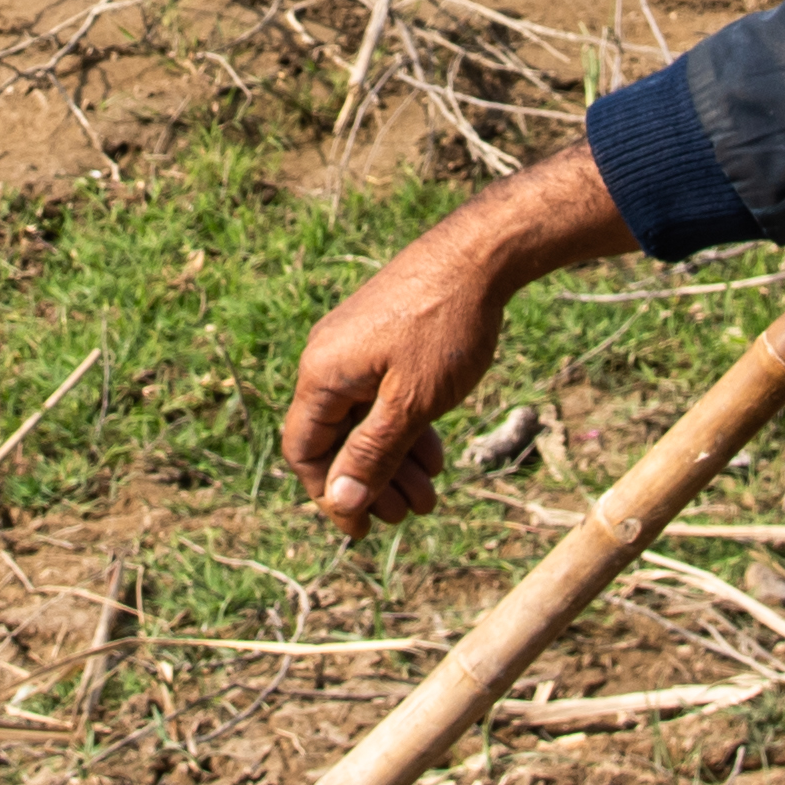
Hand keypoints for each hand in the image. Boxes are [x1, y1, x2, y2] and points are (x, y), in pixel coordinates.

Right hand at [281, 142, 635, 533]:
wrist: (479, 254)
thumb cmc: (445, 328)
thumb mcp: (411, 404)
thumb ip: (371, 455)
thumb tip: (338, 504)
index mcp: (323, 375)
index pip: (305, 451)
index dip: (329, 496)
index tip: (362, 530)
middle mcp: (327, 360)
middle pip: (336, 440)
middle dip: (370, 484)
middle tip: (410, 515)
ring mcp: (354, 347)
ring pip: (363, 421)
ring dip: (393, 462)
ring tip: (430, 495)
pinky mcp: (381, 339)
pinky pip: (380, 396)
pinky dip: (403, 428)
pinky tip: (435, 454)